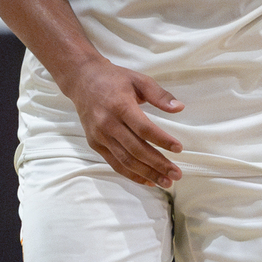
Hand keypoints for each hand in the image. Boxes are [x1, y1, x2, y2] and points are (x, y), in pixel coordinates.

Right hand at [63, 59, 184, 188]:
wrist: (82, 80)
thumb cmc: (114, 79)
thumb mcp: (139, 80)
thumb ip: (159, 95)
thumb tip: (179, 108)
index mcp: (120, 106)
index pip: (144, 128)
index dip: (162, 140)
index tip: (179, 149)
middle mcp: (108, 123)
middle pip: (136, 149)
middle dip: (158, 164)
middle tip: (176, 174)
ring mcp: (100, 136)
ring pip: (126, 160)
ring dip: (147, 173)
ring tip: (166, 182)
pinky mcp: (95, 144)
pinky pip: (115, 163)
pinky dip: (132, 174)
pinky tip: (147, 180)